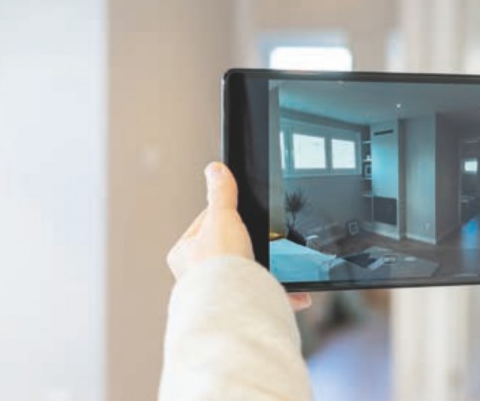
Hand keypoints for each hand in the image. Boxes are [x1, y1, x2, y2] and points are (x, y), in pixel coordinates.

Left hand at [167, 162, 311, 311]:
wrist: (233, 305)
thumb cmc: (219, 266)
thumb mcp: (222, 217)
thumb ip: (221, 193)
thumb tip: (215, 170)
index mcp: (185, 253)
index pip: (208, 223)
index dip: (230, 215)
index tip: (244, 214)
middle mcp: (197, 276)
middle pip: (230, 248)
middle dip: (252, 246)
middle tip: (264, 241)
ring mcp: (219, 293)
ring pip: (247, 274)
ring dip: (265, 272)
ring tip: (279, 267)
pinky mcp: (240, 308)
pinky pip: (264, 297)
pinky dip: (280, 295)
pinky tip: (294, 294)